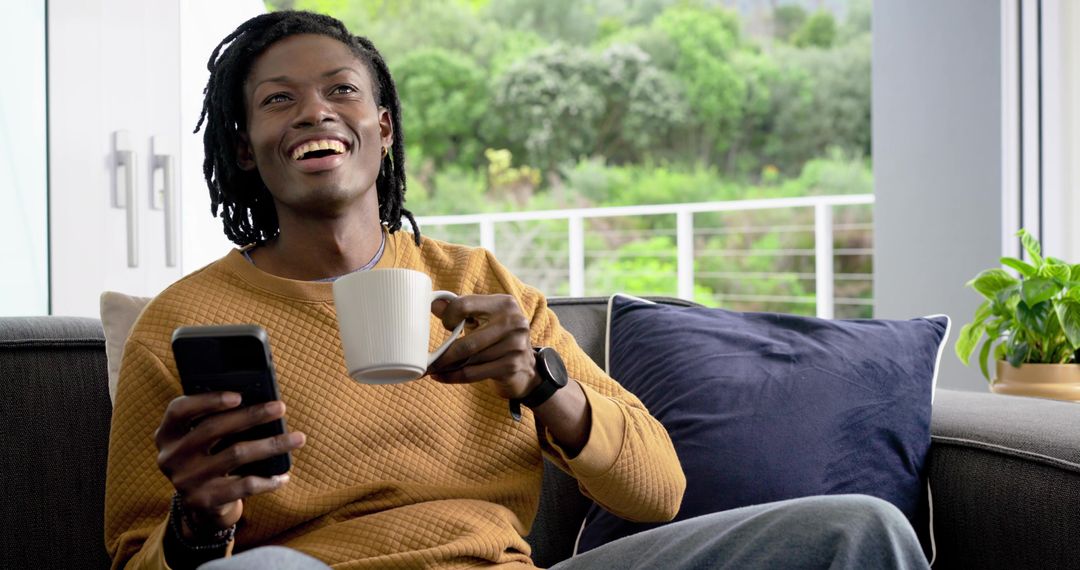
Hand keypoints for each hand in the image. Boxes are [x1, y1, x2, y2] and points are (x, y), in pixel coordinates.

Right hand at [154, 392, 305, 535]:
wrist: (202, 504)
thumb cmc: (210, 457)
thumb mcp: (204, 440)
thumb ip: (217, 420)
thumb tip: (261, 401)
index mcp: (167, 434)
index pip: (179, 410)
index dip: (207, 401)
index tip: (239, 395)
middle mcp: (170, 457)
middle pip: (213, 429)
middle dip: (252, 416)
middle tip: (280, 407)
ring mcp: (185, 481)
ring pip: (236, 454)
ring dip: (272, 444)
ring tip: (298, 438)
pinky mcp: (203, 501)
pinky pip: (244, 485)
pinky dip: (268, 479)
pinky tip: (283, 475)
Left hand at [428, 294, 538, 399]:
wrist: (527, 368)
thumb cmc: (498, 339)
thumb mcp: (483, 319)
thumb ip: (460, 309)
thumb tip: (433, 303)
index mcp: (504, 303)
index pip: (465, 304)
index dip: (449, 316)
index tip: (446, 325)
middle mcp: (513, 321)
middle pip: (466, 341)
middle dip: (443, 354)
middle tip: (425, 361)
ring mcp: (515, 345)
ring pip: (469, 359)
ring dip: (446, 366)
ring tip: (431, 369)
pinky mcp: (512, 366)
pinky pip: (473, 373)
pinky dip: (453, 376)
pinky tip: (441, 377)